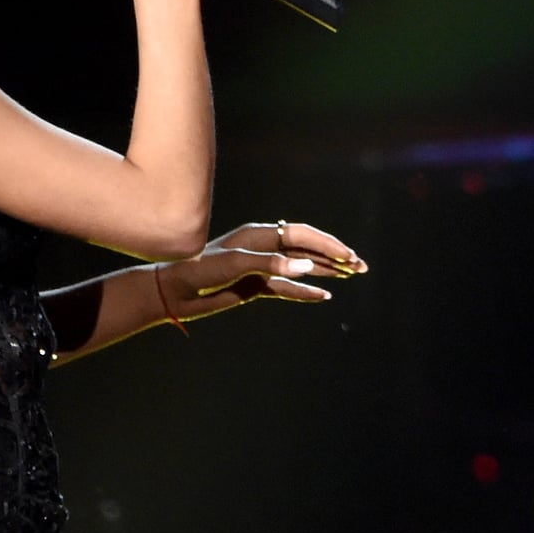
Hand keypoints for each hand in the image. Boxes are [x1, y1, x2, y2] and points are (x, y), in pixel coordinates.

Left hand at [153, 219, 367, 323]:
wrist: (173, 292)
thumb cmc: (199, 271)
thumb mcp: (235, 265)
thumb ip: (271, 265)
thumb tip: (307, 267)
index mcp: (259, 235)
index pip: (302, 235)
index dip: (327, 245)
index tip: (348, 257)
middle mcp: (263, 249)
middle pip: (306, 250)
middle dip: (334, 257)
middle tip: (361, 267)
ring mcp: (260, 268)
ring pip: (301, 269)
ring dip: (325, 272)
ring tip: (351, 276)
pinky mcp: (254, 286)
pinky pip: (287, 289)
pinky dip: (305, 293)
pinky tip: (324, 297)